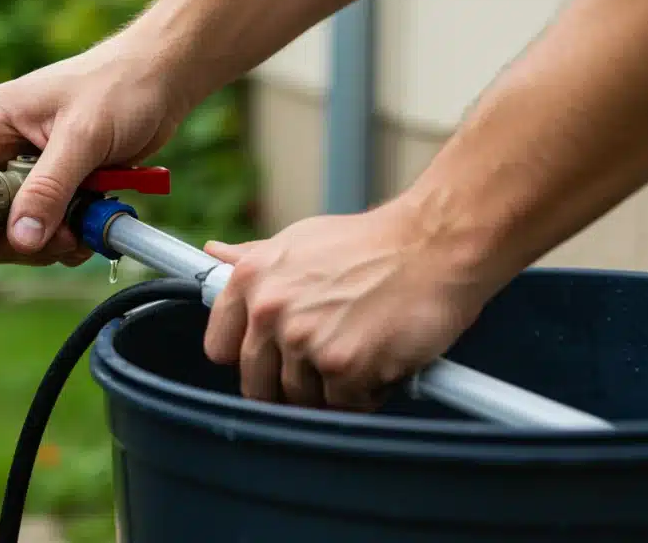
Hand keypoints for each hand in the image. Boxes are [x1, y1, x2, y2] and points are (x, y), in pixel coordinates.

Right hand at [0, 31, 192, 265]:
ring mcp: (36, 165)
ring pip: (22, 224)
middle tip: (54, 240)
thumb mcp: (82, 137)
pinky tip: (94, 227)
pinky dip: (71, 234)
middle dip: (18, 236)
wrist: (169, 75)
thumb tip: (21, 237)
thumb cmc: (124, 85)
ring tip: (82, 232)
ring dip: (50, 240)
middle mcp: (8, 144)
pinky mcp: (65, 180)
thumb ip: (49, 188)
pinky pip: (53, 221)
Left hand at [202, 200, 499, 411]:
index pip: (220, 348)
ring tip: (361, 350)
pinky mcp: (343, 367)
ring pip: (300, 400)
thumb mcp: (300, 241)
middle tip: (325, 363)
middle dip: (289, 384)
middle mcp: (269, 310)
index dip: (248, 359)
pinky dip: (365, 394)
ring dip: (331, 389)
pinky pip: (342, 406)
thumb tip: (213, 255)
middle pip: (257, 385)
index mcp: (251, 279)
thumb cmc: (371, 244)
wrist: (435, 244)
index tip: (271, 358)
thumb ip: (253, 258)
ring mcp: (304, 341)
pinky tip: (382, 359)